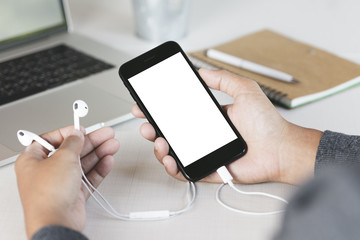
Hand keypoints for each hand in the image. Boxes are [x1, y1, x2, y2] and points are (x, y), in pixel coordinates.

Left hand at [15, 126, 118, 237]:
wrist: (57, 221)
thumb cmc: (48, 194)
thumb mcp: (62, 157)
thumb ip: (73, 143)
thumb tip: (76, 134)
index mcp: (33, 160)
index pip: (50, 140)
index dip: (67, 133)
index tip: (81, 129)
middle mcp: (46, 172)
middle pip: (71, 151)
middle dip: (91, 142)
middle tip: (105, 134)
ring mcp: (60, 183)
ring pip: (82, 164)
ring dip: (98, 153)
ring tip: (112, 145)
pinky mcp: (73, 194)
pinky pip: (88, 178)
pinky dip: (98, 169)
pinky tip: (108, 160)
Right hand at [132, 69, 321, 184]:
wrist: (280, 149)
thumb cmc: (267, 123)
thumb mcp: (245, 91)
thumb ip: (223, 79)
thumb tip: (201, 71)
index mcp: (208, 117)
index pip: (177, 113)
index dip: (159, 110)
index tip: (146, 105)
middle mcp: (203, 135)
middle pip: (170, 133)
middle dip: (152, 129)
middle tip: (146, 125)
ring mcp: (204, 152)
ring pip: (173, 152)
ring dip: (159, 148)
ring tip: (160, 141)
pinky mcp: (208, 169)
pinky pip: (185, 171)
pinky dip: (173, 168)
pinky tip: (170, 159)